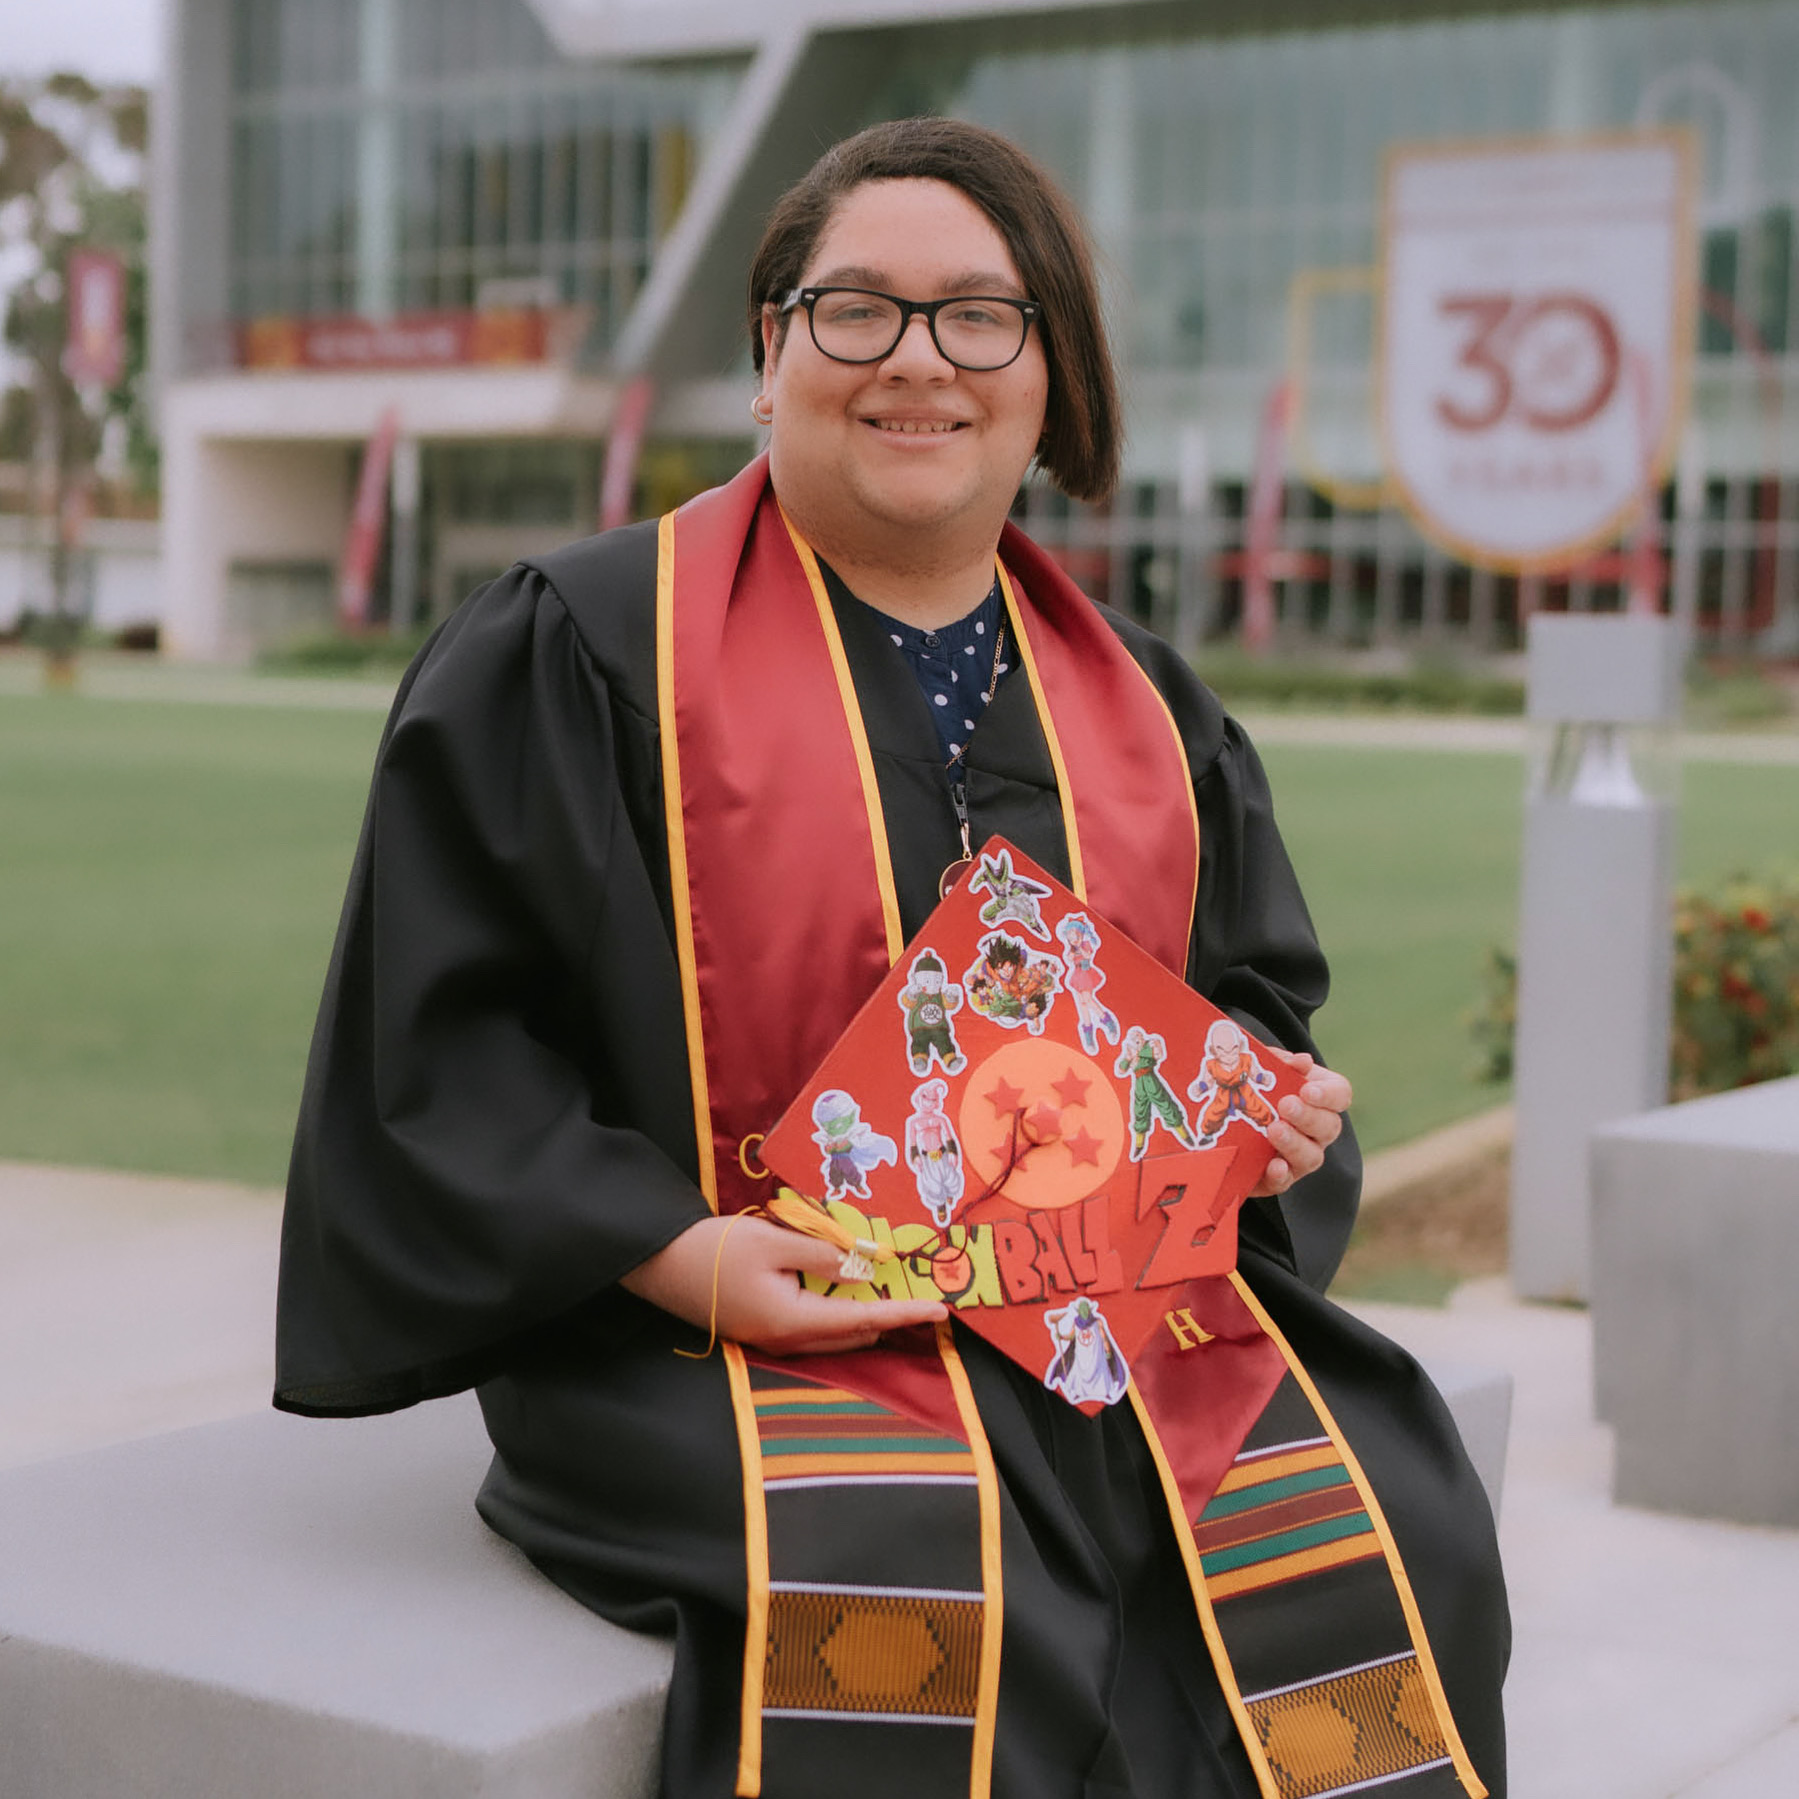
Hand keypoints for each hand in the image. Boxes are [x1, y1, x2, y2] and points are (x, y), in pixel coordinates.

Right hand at [620, 1214, 946, 1354]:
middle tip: (926, 1301)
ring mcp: (774, 1339)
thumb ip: (823, 1256)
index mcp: (795, 1322)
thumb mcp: (775, 1243)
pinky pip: (816, 1328)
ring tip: (900, 1297)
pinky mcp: (764, 1328)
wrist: (661, 1266)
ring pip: (836, 1334)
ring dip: (868, 1317)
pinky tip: (852, 1295)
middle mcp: (789, 1340)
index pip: (865, 1319)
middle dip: (893, 1319)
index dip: (906, 1314)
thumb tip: (862, 1270)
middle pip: (854, 1334)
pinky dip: (842, 1314)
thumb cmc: (715, 1251)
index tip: (942, 1311)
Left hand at [1250, 1047, 1351, 1198]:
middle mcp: (1318, 1131)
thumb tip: (1302, 1062)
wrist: (1227, 1121)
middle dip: (1308, 1116)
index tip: (1307, 1090)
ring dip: (1294, 1143)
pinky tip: (1273, 1165)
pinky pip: (1286, 1181)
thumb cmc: (1256, 1087)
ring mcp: (1301, 1157)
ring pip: (1312, 1156)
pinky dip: (1280, 1175)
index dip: (1329, 1094)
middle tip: (1286, 1106)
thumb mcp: (1264, 1068)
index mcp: (1321, 1098)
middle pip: (1329, 1127)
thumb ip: (1282, 1063)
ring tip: (1273, 1130)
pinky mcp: (1279, 1178)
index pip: (1341, 1095)